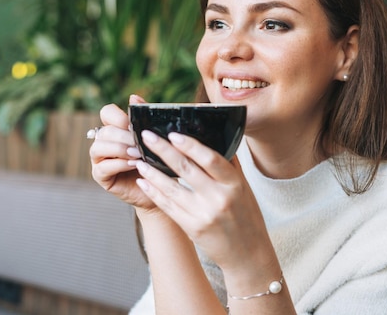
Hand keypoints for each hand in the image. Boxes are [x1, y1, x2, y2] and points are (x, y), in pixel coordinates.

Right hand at [90, 94, 157, 210]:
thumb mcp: (154, 138)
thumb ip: (144, 118)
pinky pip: (103, 166)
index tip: (133, 124)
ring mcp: (100, 159)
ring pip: (99, 146)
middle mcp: (105, 141)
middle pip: (105, 130)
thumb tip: (134, 97)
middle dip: (124, 136)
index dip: (118, 116)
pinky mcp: (100, 176)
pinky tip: (134, 165)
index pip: (107, 112)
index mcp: (116, 128)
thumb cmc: (157, 161)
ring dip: (120, 149)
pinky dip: (119, 164)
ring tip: (138, 155)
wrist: (160, 188)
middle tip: (140, 144)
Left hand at [133, 130, 275, 272]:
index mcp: (234, 184)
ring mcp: (203, 214)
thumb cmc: (247, 216)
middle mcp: (218, 198)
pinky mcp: (192, 227)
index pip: (210, 159)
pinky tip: (144, 181)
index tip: (173, 134)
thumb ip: (229, 165)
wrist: (247, 253)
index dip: (190, 145)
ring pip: (171, 188)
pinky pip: (168, 206)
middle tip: (147, 136)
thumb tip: (215, 137)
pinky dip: (154, 192)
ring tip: (139, 160)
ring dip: (152, 172)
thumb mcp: (244, 188)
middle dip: (163, 150)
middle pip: (186, 169)